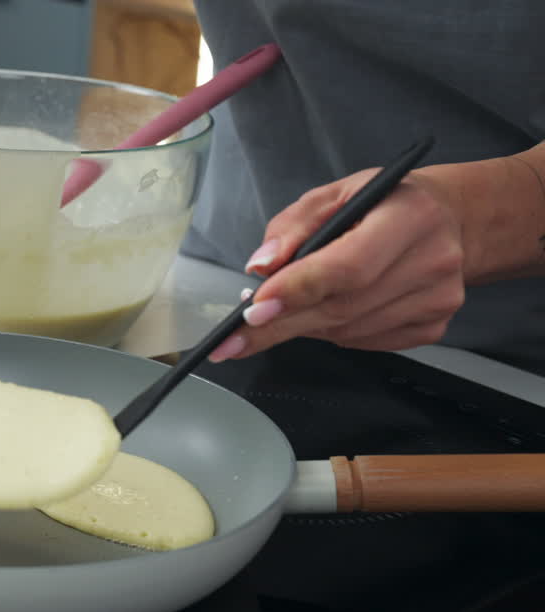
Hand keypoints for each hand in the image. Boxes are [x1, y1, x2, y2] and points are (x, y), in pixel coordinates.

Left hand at [209, 168, 465, 360]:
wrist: (449, 219)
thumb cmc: (383, 204)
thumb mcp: (334, 195)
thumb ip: (293, 226)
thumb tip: (261, 266)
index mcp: (409, 216)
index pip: (347, 266)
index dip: (296, 291)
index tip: (253, 311)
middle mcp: (432, 260)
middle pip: (342, 306)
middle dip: (280, 324)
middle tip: (235, 338)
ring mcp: (437, 299)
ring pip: (348, 331)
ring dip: (306, 325)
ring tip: (284, 311)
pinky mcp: (434, 326)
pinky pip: (363, 342)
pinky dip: (333, 332)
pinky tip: (328, 311)